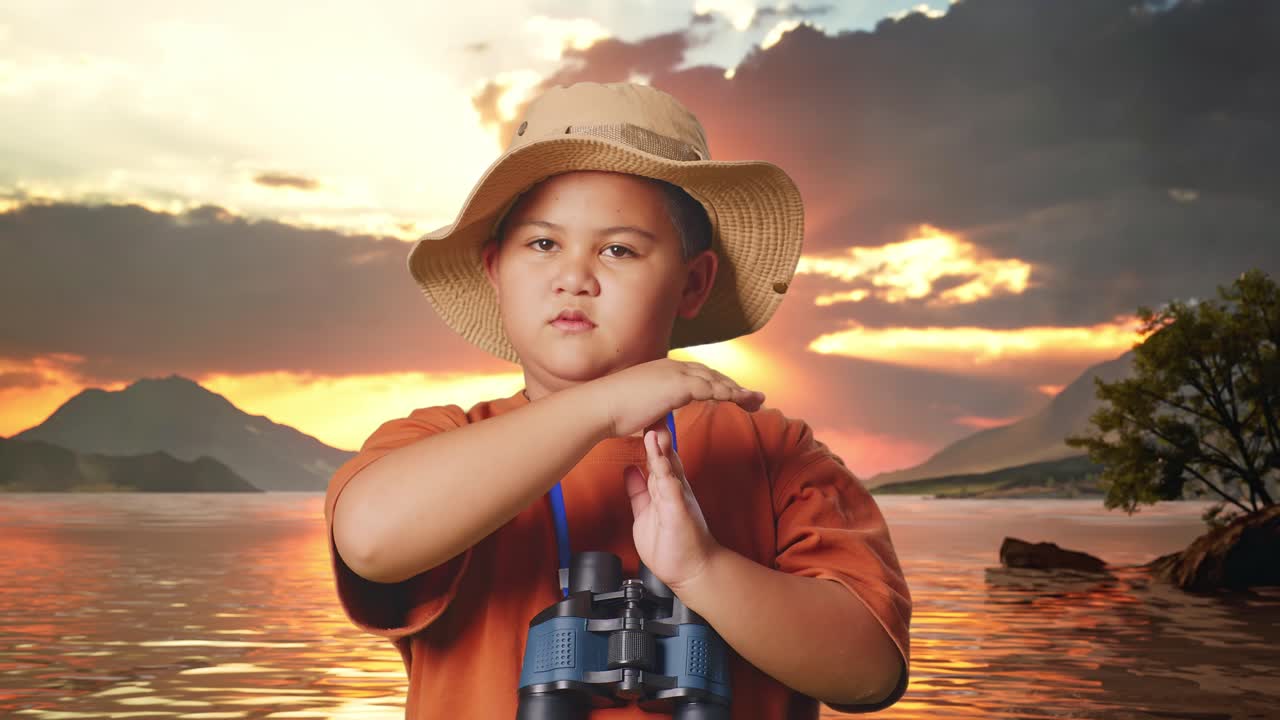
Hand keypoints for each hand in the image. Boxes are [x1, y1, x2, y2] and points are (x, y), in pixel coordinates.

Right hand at [595, 358, 765, 438]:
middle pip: (713, 375)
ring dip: (739, 391)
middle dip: (736, 386)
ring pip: (716, 380)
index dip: (720, 385)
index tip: (736, 396)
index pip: (700, 376)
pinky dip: (727, 393)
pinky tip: (741, 400)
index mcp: (666, 371)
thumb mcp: (642, 411)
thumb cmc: (615, 411)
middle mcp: (673, 367)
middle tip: (757, 398)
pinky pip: (710, 388)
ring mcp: (675, 373)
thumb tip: (662, 433)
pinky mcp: (677, 384)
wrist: (600, 405)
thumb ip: (657, 418)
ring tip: (757, 401)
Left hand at [623, 414, 720, 593]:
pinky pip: (672, 489)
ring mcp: (678, 498)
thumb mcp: (646, 513)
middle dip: (656, 434)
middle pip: (664, 455)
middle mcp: (673, 488)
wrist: (692, 570)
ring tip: (652, 431)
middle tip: (650, 411)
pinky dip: (665, 474)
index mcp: (665, 487)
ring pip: (668, 468)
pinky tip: (659, 462)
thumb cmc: (672, 544)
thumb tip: (630, 470)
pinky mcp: (680, 510)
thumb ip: (639, 491)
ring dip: (661, 450)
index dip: (648, 437)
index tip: (639, 417)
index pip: (656, 457)